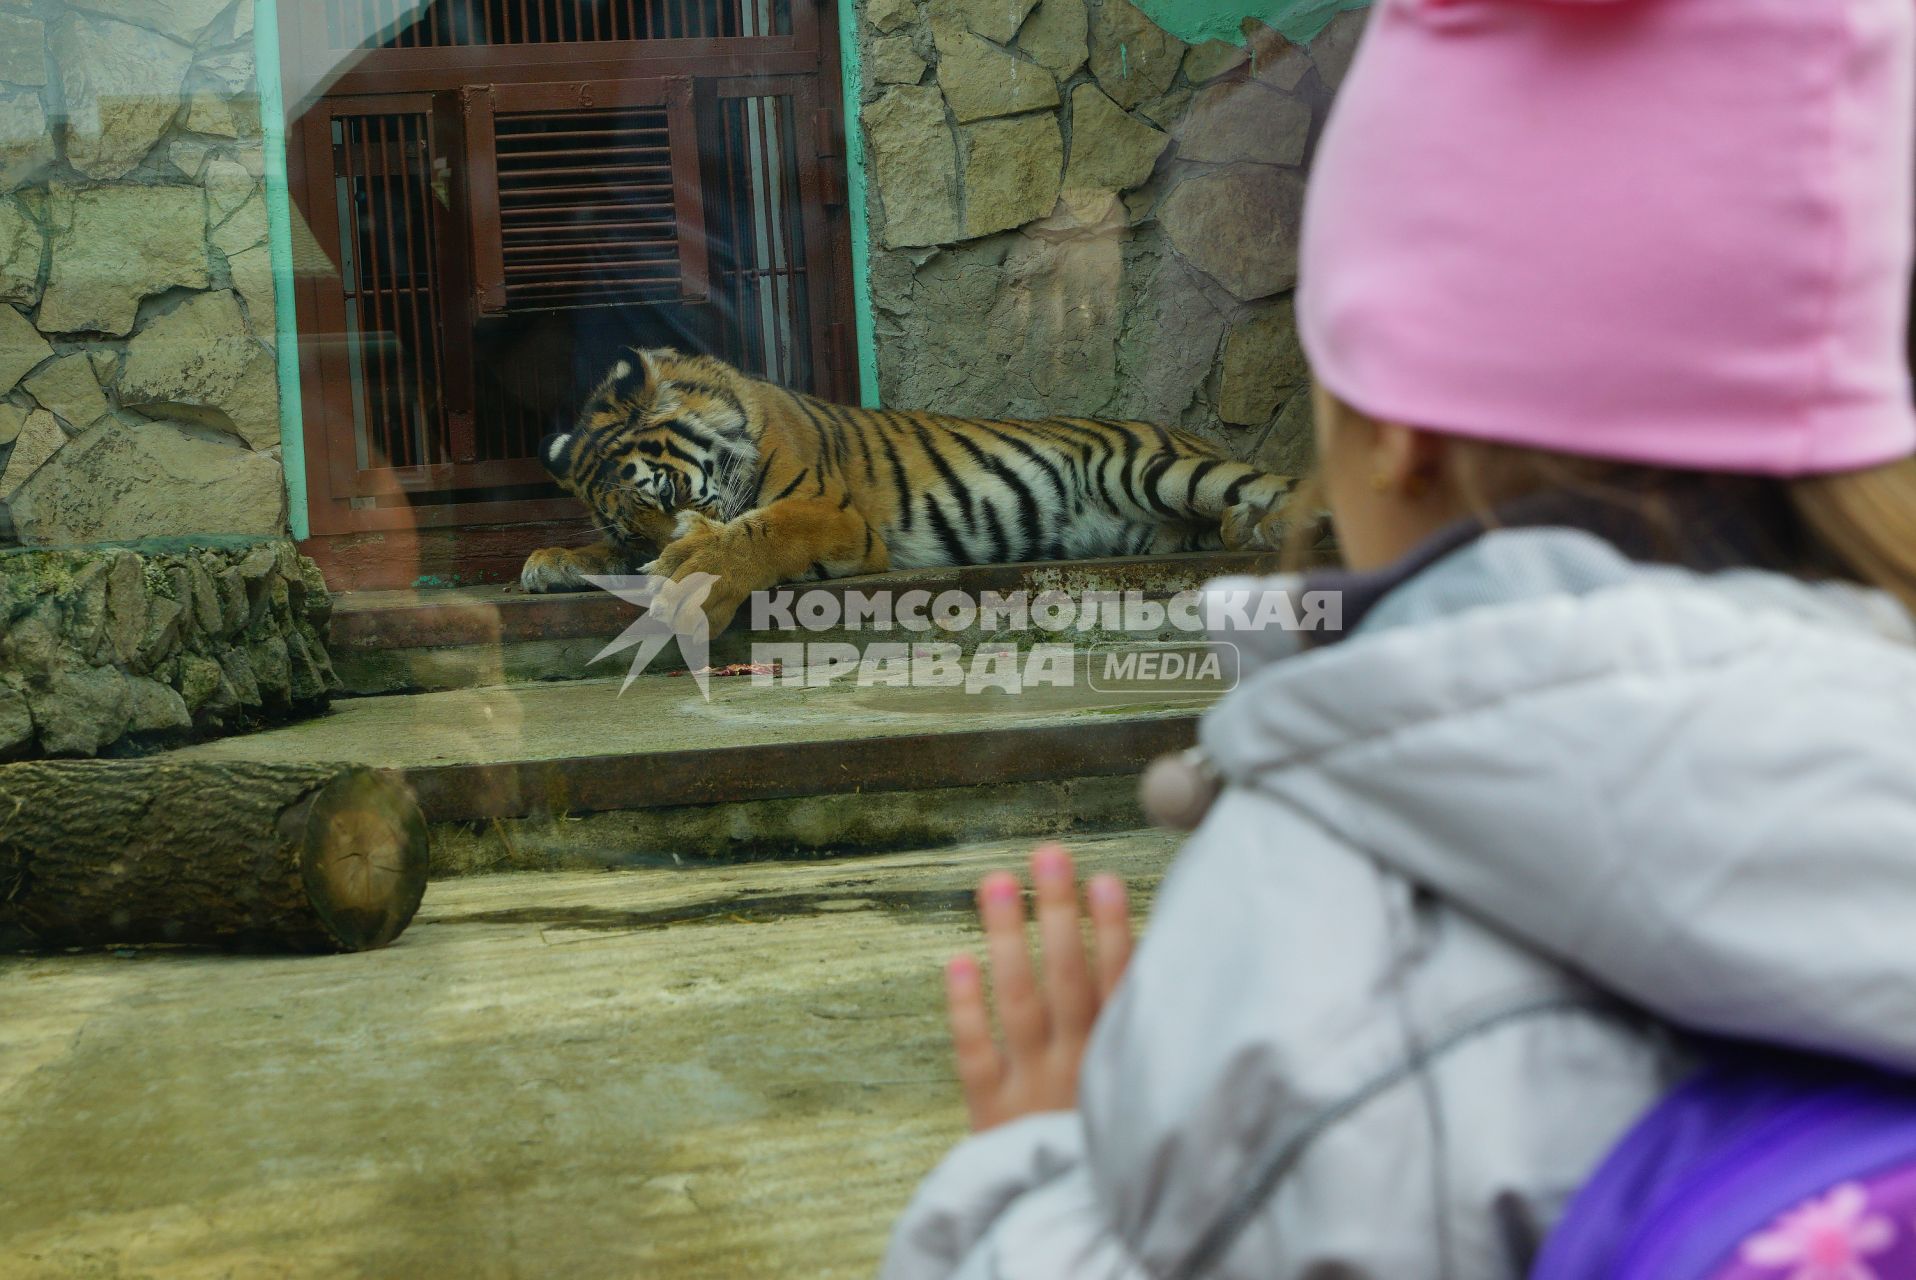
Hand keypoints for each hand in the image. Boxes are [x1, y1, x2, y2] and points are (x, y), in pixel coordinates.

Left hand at [945, 844, 1133, 1132]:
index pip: (1120, 985)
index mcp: (1120, 1064)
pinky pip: (976, 1056)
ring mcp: (1033, 1092)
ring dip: (1010, 940)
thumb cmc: (1115, 1158)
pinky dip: (966, 1010)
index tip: (1104, 879)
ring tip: (997, 882)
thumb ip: (1144, 1042)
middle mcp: (1079, 1071)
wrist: (1084, 1242)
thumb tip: (1153, 967)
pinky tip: (956, 961)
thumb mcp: (1142, 1102)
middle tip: (1048, 854)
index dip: (1113, 931)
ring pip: (1020, 1004)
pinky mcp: (992, 1118)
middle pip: (1068, 980)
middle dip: (1059, 914)